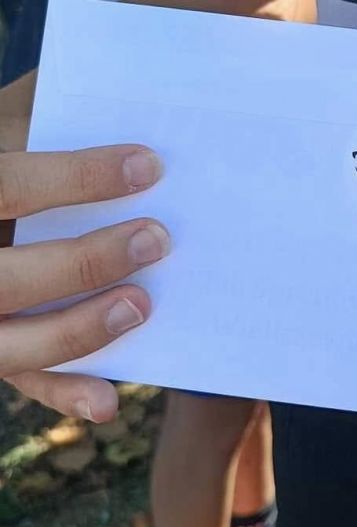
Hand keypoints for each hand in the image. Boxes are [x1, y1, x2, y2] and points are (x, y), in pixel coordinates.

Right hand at [1, 144, 164, 422]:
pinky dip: (63, 391)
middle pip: (5, 277)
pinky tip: (107, 402)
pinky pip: (20, 378)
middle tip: (157, 239)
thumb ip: (36, 127)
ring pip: (9, 344)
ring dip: (79, 329)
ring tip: (141, 305)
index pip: (5, 185)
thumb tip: (133, 110)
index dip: (75, 177)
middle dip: (84, 261)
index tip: (148, 165)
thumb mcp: (2, 134)